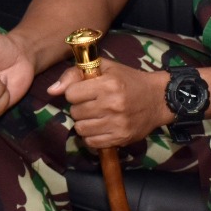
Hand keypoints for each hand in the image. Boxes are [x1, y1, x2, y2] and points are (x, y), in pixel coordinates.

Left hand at [50, 61, 169, 148]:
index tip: (84, 91)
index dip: (75, 92)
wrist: (158, 98)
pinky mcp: (121, 138)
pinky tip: (100, 127)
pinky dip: (92, 136)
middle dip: (79, 108)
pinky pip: (92, 142)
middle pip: (74, 112)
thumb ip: (75, 74)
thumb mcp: (104, 68)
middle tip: (92, 104)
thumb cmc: (128, 80)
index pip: (71, 94)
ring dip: (84, 122)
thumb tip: (52, 91)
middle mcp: (112, 105)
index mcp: (107, 84)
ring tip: (95, 116)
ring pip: (81, 128)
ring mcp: (117, 124)